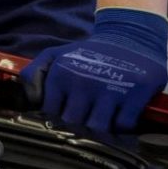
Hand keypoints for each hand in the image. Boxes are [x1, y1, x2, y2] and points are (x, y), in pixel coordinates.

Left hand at [22, 8, 167, 134]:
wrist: (130, 37)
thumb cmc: (89, 53)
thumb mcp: (54, 54)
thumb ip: (33, 74)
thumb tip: (32, 102)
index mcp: (60, 74)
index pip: (50, 113)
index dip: (56, 120)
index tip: (65, 120)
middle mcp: (82, 82)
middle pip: (73, 123)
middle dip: (77, 128)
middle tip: (85, 124)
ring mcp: (109, 89)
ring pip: (97, 129)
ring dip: (100, 131)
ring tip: (102, 123)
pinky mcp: (135, 94)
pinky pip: (123, 126)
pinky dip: (122, 128)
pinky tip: (120, 118)